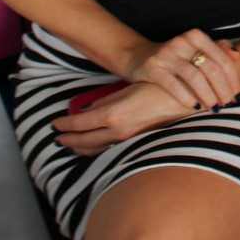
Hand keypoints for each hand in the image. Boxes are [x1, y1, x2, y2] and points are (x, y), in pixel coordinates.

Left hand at [51, 82, 188, 155]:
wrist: (185, 100)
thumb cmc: (157, 88)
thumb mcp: (127, 89)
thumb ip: (106, 101)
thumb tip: (88, 110)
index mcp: (112, 114)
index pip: (78, 123)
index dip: (63, 125)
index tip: (54, 124)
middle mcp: (117, 131)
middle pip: (83, 141)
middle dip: (67, 140)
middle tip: (57, 138)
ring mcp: (127, 139)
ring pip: (96, 150)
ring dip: (80, 148)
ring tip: (71, 145)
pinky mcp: (136, 143)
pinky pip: (109, 150)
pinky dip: (96, 151)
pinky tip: (94, 149)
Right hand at [124, 29, 239, 110]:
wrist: (137, 56)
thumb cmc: (174, 56)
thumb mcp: (195, 48)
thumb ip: (217, 49)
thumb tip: (237, 55)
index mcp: (196, 36)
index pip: (222, 58)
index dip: (232, 78)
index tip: (238, 94)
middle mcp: (182, 42)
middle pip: (211, 68)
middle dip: (223, 89)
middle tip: (228, 104)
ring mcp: (166, 53)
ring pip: (194, 77)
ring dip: (207, 95)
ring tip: (214, 108)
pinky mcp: (152, 67)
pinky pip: (173, 85)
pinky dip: (186, 97)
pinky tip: (194, 107)